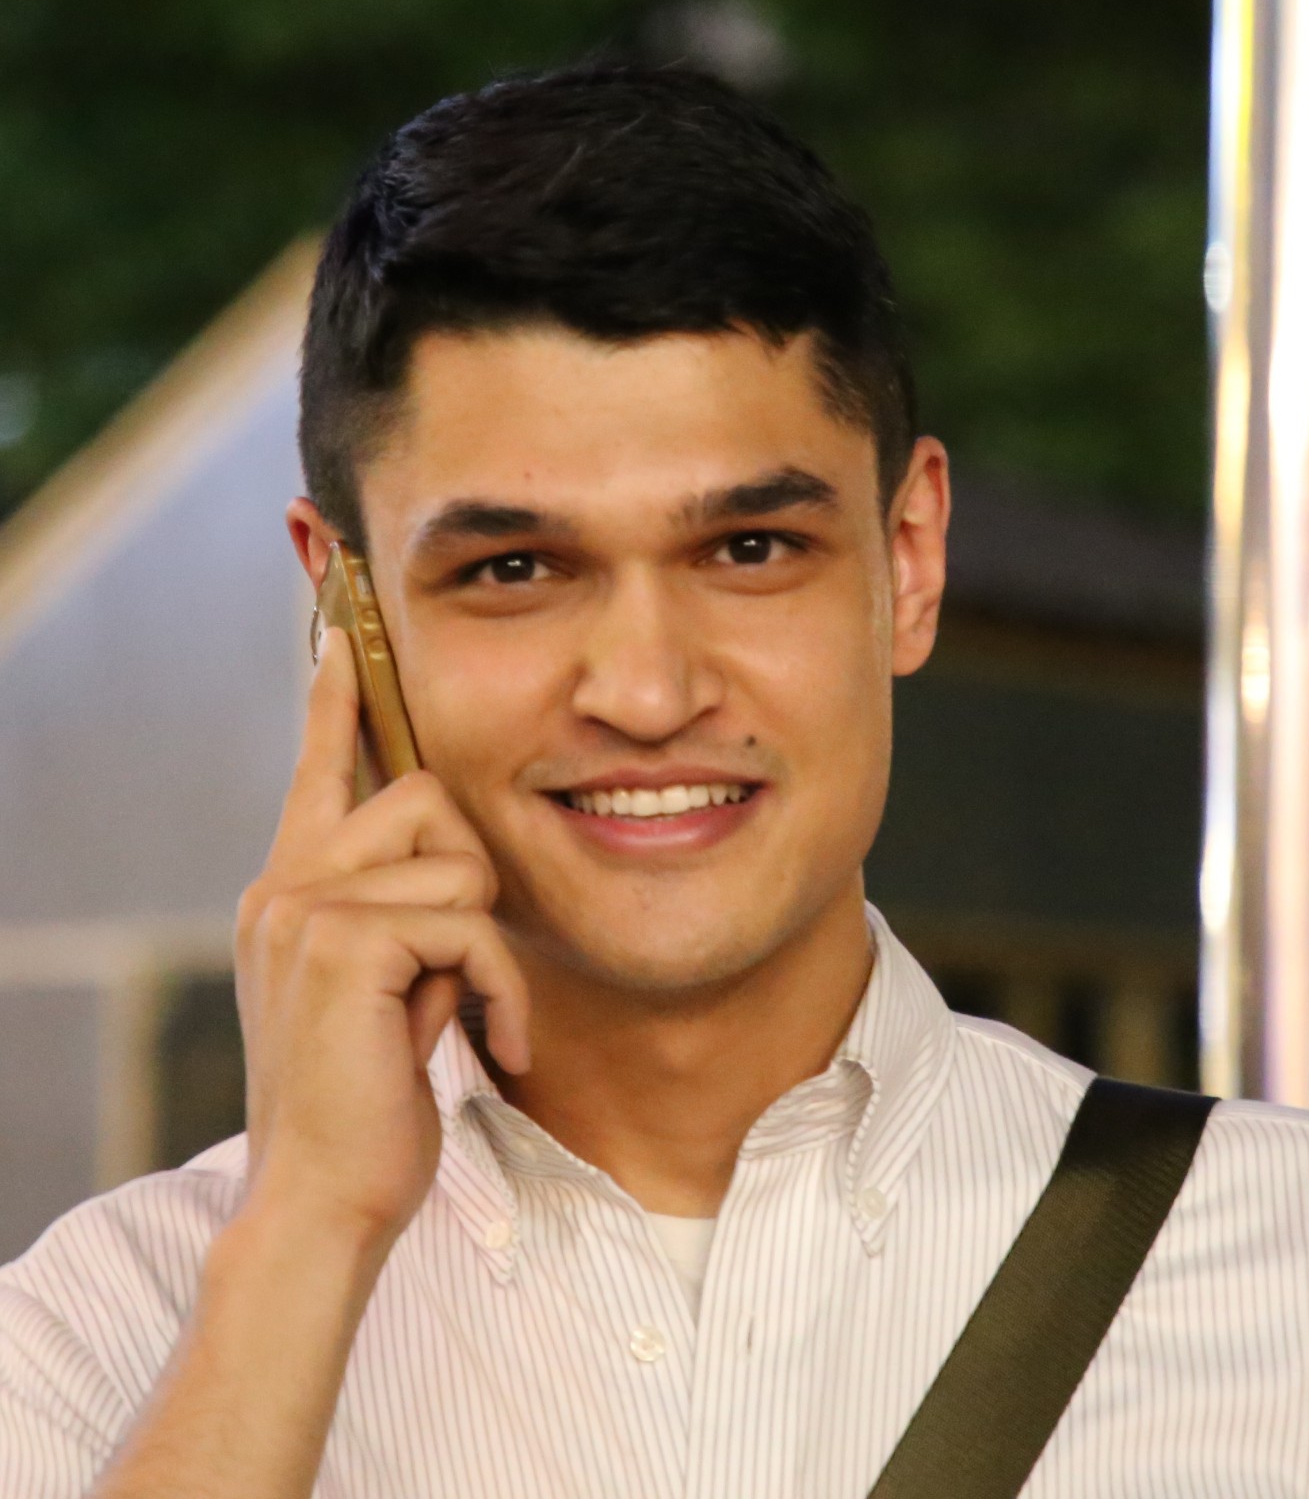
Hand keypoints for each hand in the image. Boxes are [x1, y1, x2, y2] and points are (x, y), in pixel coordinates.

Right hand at [233, 627, 528, 1250]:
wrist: (327, 1198)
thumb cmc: (371, 1103)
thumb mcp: (386, 990)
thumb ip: (400, 915)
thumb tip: (458, 856)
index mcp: (293, 890)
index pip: (318, 770)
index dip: (333, 700)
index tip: (338, 632)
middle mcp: (286, 884)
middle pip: (427, 796)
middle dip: (471, 879)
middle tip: (455, 968)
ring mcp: (305, 907)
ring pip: (459, 859)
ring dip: (486, 944)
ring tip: (463, 1010)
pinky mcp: (343, 941)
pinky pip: (471, 922)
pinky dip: (502, 987)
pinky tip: (496, 1041)